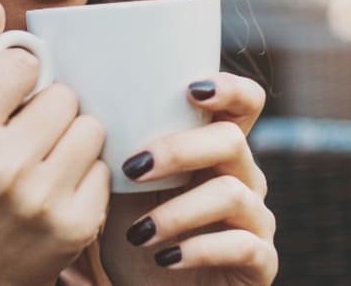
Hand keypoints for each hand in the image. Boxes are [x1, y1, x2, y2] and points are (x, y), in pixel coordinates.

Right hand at [0, 0, 110, 285]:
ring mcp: (41, 199)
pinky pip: (106, 166)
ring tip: (48, 160)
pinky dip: (89, 174)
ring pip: (91, 127)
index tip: (11, 98)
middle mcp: (0, 168)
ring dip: (76, 138)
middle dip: (51, 110)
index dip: (21, 77)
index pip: (21, 65)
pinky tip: (62, 189)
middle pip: (64, 96)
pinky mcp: (76, 224)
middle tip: (30, 136)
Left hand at [101, 73, 276, 284]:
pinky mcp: (261, 262)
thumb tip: (89, 113)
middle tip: (133, 168)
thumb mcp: (125, 191)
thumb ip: (126, 152)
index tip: (189, 90)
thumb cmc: (138, 237)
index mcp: (217, 152)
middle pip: (231, 140)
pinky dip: (198, 250)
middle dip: (179, 150)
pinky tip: (166, 259)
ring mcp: (257, 220)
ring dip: (178, 211)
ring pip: (231, 194)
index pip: (245, 103)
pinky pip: (243, 245)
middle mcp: (245, 178)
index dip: (228, 88)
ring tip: (139, 234)